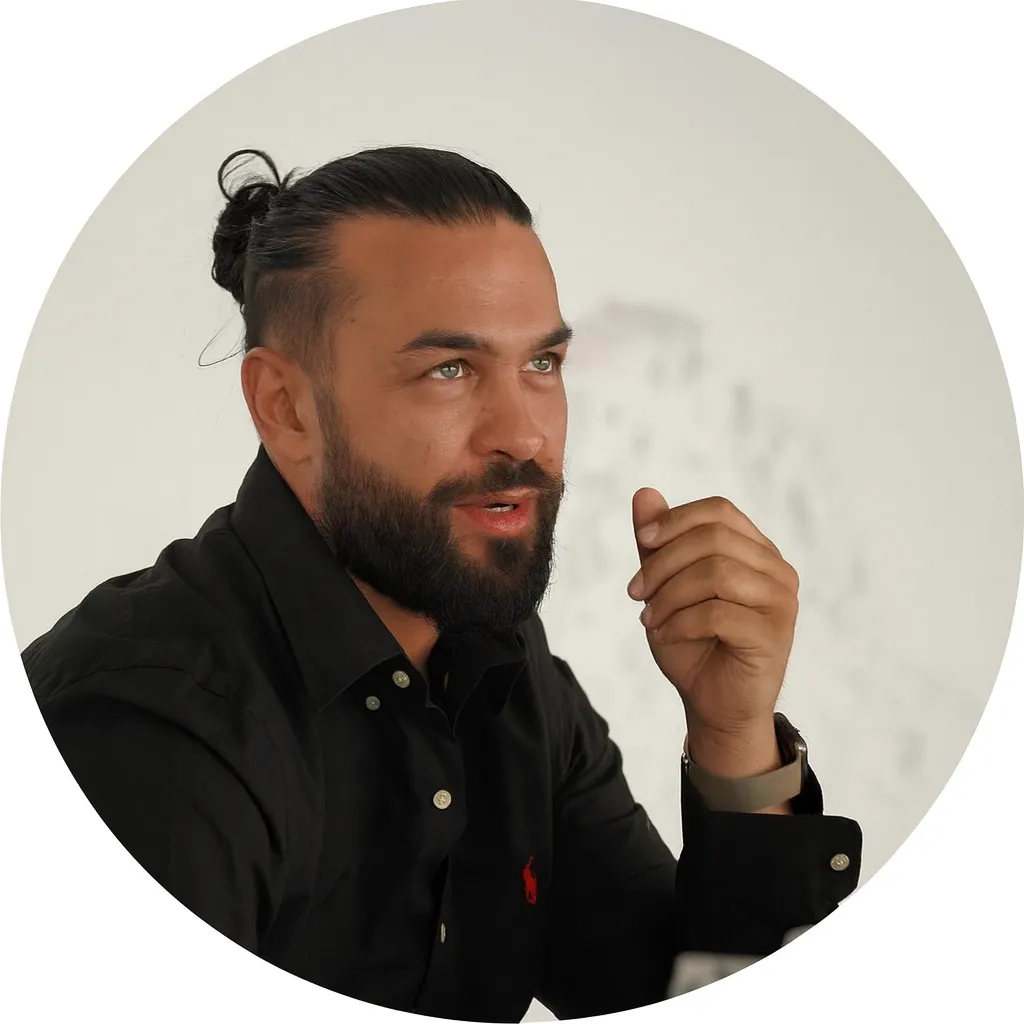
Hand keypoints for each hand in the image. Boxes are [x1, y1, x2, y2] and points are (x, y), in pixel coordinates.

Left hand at [627, 490, 798, 763]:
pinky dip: (680, 622)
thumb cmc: (693, 642)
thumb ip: (658, 544)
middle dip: (664, 562)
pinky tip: (665, 635)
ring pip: (717, 573)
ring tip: (648, 618)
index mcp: (755, 550)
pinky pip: (718, 613)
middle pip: (714, 538)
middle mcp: (776, 570)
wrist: (713, 704)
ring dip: (670, 594)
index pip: (719, 511)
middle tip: (635, 591)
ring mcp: (781, 601)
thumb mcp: (665, 587)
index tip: (643, 542)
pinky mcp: (774, 635)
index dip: (676, 519)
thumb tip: (643, 492)